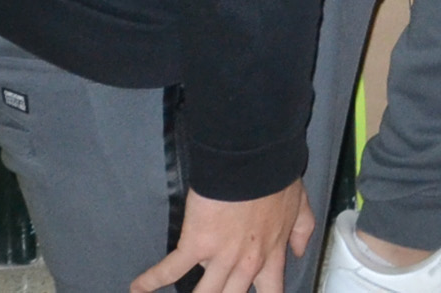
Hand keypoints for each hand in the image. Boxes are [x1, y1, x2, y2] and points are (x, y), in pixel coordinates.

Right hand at [130, 180, 312, 292]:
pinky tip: (138, 288)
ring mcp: (220, 257)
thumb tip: (299, 252)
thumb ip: (302, 231)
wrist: (255, 160)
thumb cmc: (277, 178)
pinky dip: (150, 281)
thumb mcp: (300, 205)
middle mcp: (246, 264)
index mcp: (271, 255)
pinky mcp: (195, 245)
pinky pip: (169, 270)